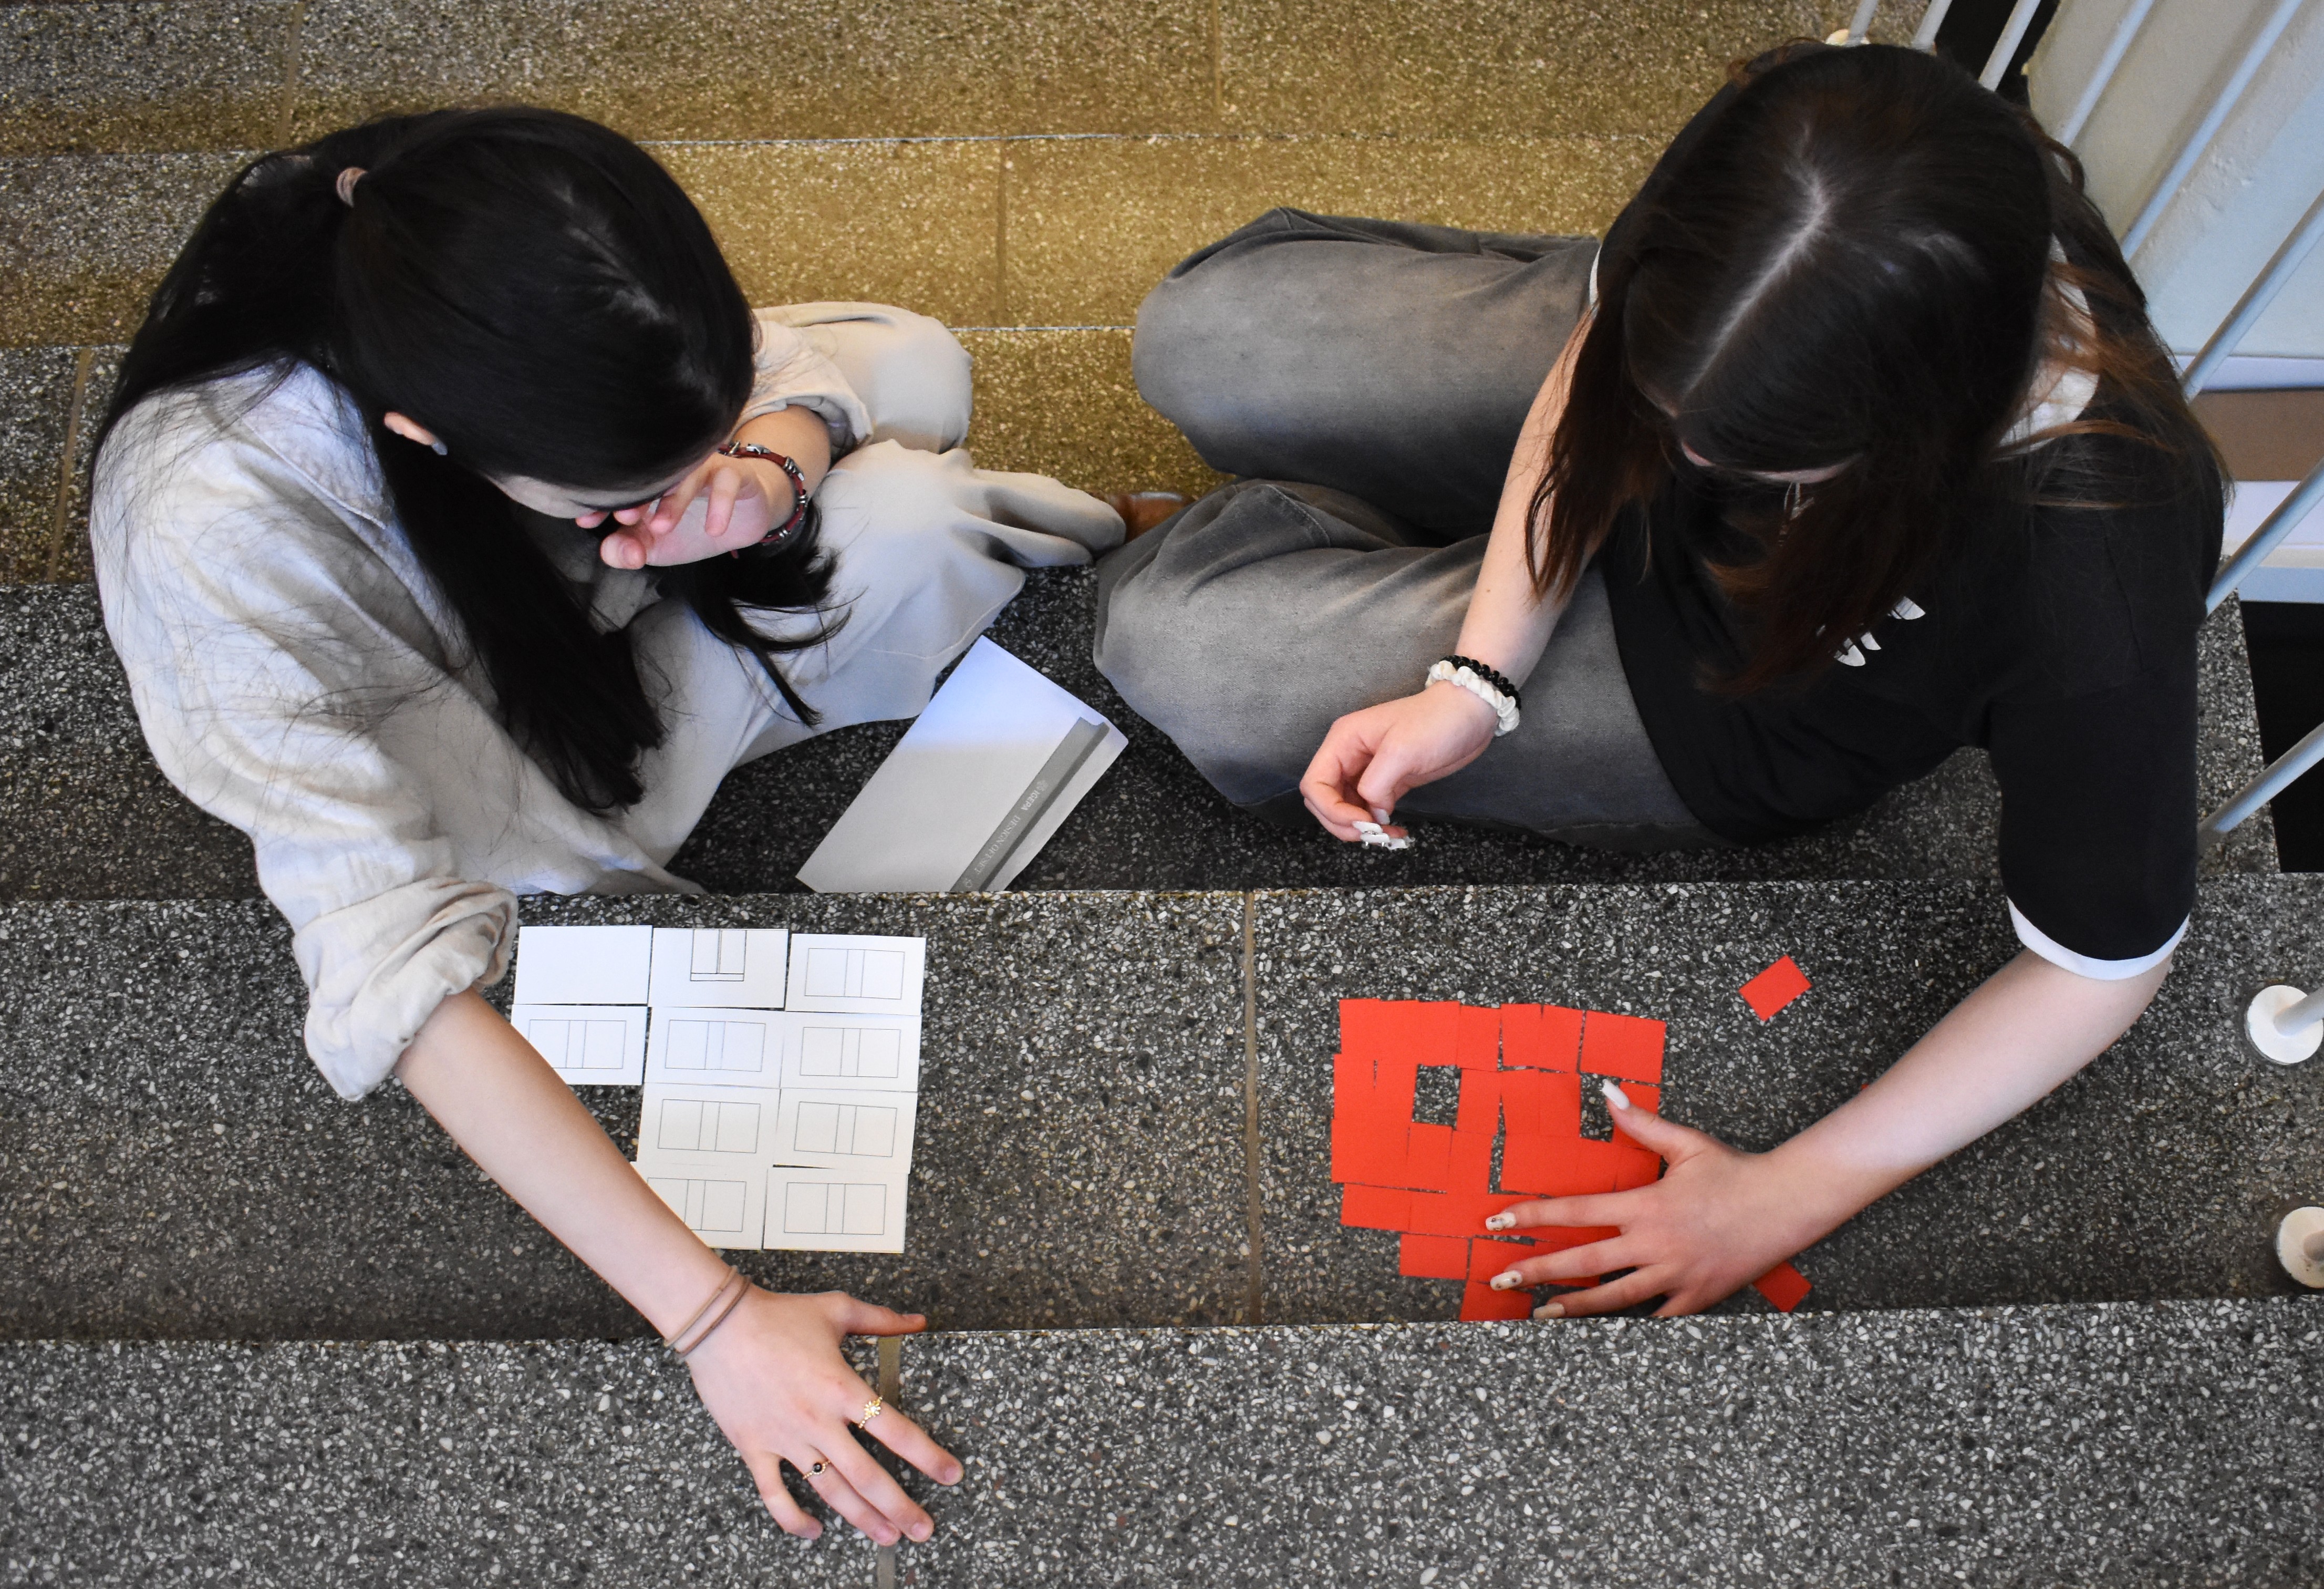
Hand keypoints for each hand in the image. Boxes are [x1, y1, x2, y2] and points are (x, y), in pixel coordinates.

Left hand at [588, 453, 787, 569]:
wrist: (745, 517)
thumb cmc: (696, 526)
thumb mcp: (657, 547)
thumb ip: (629, 550)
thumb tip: (614, 553)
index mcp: (648, 485)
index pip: (620, 487)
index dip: (600, 502)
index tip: (586, 521)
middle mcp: (673, 472)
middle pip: (651, 475)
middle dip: (635, 496)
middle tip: (625, 519)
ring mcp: (703, 469)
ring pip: (687, 475)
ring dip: (673, 501)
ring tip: (663, 528)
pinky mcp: (734, 473)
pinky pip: (727, 481)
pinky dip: (720, 504)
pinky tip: (714, 529)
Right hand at [683, 1287, 960, 1543]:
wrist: (719, 1324)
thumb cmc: (778, 1315)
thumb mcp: (837, 1310)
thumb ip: (882, 1319)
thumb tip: (918, 1321)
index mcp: (842, 1388)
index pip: (896, 1431)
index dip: (927, 1456)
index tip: (951, 1475)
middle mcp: (818, 1421)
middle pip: (867, 1475)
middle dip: (900, 1506)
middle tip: (924, 1529)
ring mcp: (785, 1439)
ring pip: (830, 1490)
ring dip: (861, 1518)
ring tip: (887, 1536)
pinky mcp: (754, 1448)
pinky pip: (774, 1494)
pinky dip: (794, 1519)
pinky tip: (815, 1531)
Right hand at [1299, 681, 1499, 840]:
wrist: (1469, 714)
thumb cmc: (1436, 721)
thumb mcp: (1402, 750)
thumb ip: (1377, 784)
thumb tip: (1372, 813)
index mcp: (1344, 741)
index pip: (1315, 784)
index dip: (1331, 809)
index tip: (1362, 821)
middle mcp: (1349, 756)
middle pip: (1323, 801)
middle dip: (1341, 822)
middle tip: (1371, 834)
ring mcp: (1367, 771)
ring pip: (1344, 809)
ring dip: (1359, 828)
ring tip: (1386, 836)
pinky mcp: (1387, 783)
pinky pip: (1369, 810)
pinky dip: (1377, 825)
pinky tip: (1395, 831)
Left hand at [1481, 1091, 1822, 1316]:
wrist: (1787, 1204)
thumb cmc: (1735, 1171)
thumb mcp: (1686, 1143)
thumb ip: (1640, 1123)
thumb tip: (1606, 1092)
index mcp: (1645, 1205)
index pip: (1575, 1211)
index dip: (1532, 1216)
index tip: (1498, 1221)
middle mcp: (1654, 1244)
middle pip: (1583, 1261)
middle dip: (1537, 1269)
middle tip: (1501, 1277)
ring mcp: (1675, 1275)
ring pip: (1613, 1298)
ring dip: (1572, 1306)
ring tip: (1539, 1313)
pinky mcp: (1696, 1297)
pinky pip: (1655, 1318)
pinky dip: (1628, 1325)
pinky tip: (1600, 1330)